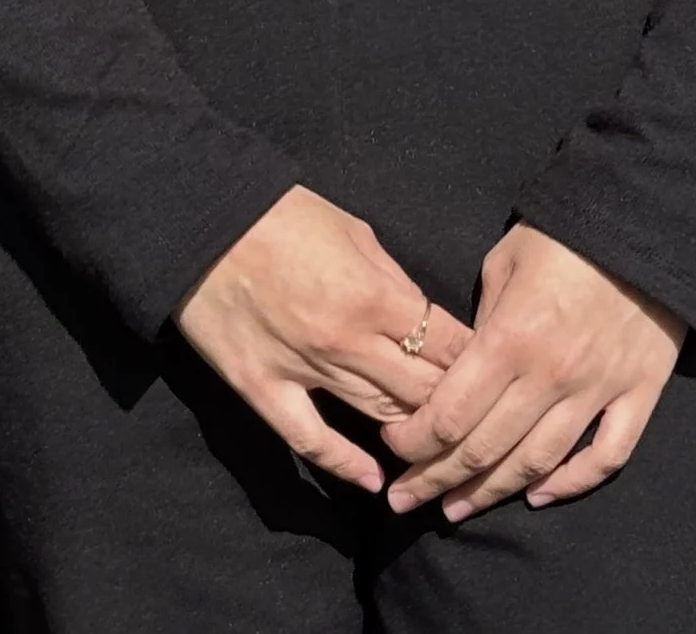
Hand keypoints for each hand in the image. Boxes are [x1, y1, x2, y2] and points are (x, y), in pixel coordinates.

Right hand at [176, 186, 475, 495]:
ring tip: (436, 443)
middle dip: (452, 401)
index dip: (474, 362)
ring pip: (377, 414)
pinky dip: (345, 464)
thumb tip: (424, 318)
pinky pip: (311, 440)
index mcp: (374, 293)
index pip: (446, 345)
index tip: (491, 372)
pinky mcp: (264, 389)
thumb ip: (394, 280)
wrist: (204, 219)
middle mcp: (346, 340)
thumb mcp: (354, 231)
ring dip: (411, 431)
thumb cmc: (283, 214)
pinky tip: (374, 482)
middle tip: (472, 413)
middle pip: (420, 389)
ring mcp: (304, 370)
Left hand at [379, 223, 684, 519]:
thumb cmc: (564, 234)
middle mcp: (551, 375)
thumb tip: (461, 367)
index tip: (393, 447)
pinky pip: (606, 457)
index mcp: (510, 338)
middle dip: (436, 479)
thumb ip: (479, 321)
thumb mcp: (504, 262)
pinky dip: (572, 484)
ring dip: (490, 493)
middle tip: (406, 501)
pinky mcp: (639, 393)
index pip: (450, 414)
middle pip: (484, 449)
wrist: (645, 218)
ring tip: (456, 510)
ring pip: (536, 464)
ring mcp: (598, 390)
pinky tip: (539, 495)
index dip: (415, 441)